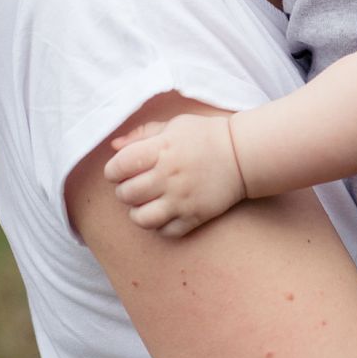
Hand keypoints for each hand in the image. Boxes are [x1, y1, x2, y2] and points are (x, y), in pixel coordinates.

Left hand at [102, 113, 248, 237]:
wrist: (243, 155)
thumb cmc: (205, 136)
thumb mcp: (174, 125)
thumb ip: (141, 134)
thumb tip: (113, 146)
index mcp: (162, 149)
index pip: (119, 166)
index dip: (113, 170)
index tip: (121, 169)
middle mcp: (169, 176)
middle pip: (126, 194)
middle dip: (124, 191)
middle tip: (135, 185)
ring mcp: (182, 199)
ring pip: (141, 218)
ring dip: (138, 212)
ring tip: (146, 203)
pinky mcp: (195, 216)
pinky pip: (165, 232)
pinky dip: (160, 226)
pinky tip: (165, 212)